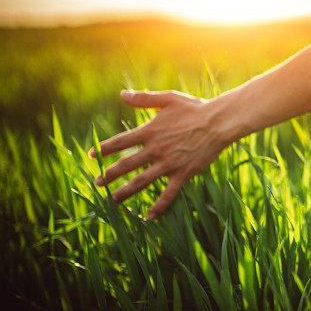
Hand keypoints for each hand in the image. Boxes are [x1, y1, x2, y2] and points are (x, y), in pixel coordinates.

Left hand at [90, 89, 230, 219]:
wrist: (218, 122)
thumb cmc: (194, 108)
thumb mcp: (168, 98)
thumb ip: (144, 98)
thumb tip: (122, 94)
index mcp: (149, 131)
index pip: (121, 142)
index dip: (105, 148)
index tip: (92, 155)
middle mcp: (156, 149)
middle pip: (127, 165)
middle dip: (110, 175)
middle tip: (98, 183)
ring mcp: (169, 164)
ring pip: (142, 182)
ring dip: (125, 192)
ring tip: (112, 200)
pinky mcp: (183, 174)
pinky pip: (169, 194)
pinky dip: (159, 206)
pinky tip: (150, 216)